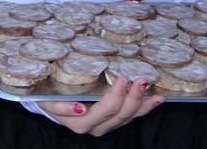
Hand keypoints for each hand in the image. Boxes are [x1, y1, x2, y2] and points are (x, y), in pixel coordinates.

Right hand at [38, 77, 163, 135]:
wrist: (51, 102)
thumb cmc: (49, 97)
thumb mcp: (49, 100)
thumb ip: (61, 107)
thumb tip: (80, 108)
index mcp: (81, 122)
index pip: (103, 111)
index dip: (115, 98)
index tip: (122, 79)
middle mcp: (97, 127)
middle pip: (119, 115)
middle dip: (133, 98)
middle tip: (141, 80)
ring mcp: (108, 124)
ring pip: (129, 117)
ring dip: (143, 104)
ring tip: (156, 93)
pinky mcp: (115, 120)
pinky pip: (133, 115)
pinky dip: (146, 107)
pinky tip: (157, 99)